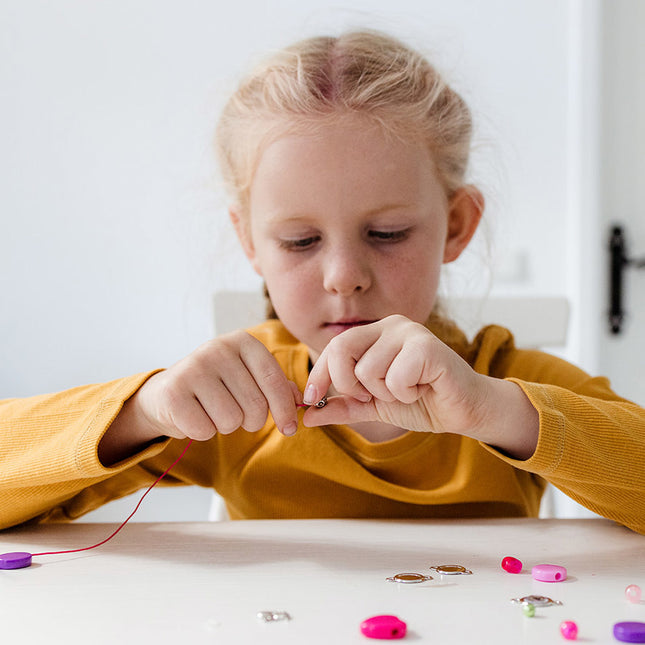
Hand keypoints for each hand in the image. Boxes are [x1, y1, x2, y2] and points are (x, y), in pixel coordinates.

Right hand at [100, 331, 300, 463]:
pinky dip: (203, 432)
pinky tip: (194, 415)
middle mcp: (218, 349)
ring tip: (212, 411)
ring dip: (225, 426)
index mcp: (243, 342)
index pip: (274, 380)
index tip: (290, 428)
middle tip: (234, 412)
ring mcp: (193, 368)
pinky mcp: (173, 393)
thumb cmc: (218, 386)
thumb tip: (303, 401)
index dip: (285, 409)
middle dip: (250, 420)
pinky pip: (205, 430)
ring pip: (231, 421)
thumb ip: (278, 386)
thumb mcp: (249, 377)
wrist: (167, 393)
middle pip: (255, 406)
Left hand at [301, 315, 537, 458]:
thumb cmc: (420, 401)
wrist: (461, 411)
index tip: (310, 400)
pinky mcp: (428, 347)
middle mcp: (391, 325)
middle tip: (371, 396)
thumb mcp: (372, 406)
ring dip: (384, 393)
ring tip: (407, 390)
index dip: (318, 374)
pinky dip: (405, 393)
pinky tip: (422, 389)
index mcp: (375, 333)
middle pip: (341, 349)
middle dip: (348, 384)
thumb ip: (342, 407)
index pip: (333, 347)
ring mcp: (410, 332)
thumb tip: (306, 417)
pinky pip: (395, 377)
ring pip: (368, 369)